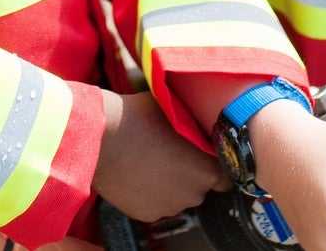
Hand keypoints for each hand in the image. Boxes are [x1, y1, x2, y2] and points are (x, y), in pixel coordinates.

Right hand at [93, 91, 227, 221]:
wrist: (100, 139)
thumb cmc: (139, 118)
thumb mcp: (177, 110)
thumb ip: (196, 123)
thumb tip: (204, 119)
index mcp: (206, 169)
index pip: (225, 175)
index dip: (215, 163)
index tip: (205, 154)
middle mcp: (193, 194)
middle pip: (201, 186)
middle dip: (191, 172)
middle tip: (173, 151)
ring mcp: (169, 207)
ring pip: (178, 196)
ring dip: (171, 183)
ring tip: (153, 160)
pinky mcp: (147, 214)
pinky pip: (157, 203)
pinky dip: (151, 191)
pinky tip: (139, 171)